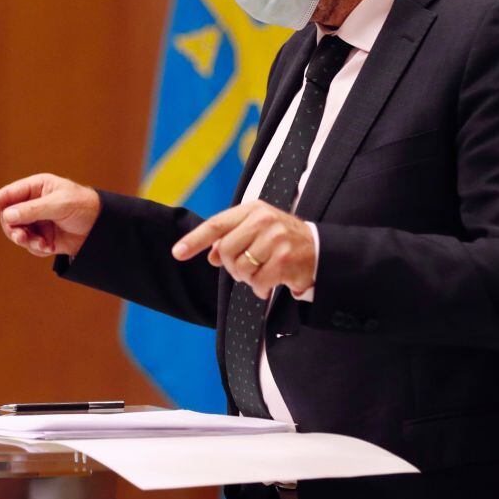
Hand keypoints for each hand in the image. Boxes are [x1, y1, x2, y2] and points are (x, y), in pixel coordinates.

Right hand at [0, 173, 100, 257]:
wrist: (104, 228)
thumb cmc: (84, 207)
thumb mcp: (59, 205)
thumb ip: (33, 210)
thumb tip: (7, 215)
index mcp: (37, 187)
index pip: (7, 195)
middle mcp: (34, 203)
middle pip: (8, 217)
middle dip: (14, 229)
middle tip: (22, 237)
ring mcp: (39, 221)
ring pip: (17, 233)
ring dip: (25, 241)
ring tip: (40, 245)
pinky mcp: (44, 237)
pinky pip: (30, 245)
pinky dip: (36, 248)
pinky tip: (49, 249)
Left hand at [172, 201, 315, 298]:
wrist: (320, 248)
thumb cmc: (282, 239)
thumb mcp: (257, 230)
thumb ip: (232, 238)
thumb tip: (212, 255)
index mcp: (253, 210)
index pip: (216, 224)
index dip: (195, 240)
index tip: (178, 253)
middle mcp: (263, 220)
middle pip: (226, 251)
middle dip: (232, 266)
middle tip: (248, 267)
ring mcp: (275, 239)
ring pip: (240, 269)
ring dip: (248, 279)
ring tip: (263, 272)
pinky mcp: (284, 260)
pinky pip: (257, 283)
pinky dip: (261, 289)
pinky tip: (272, 282)